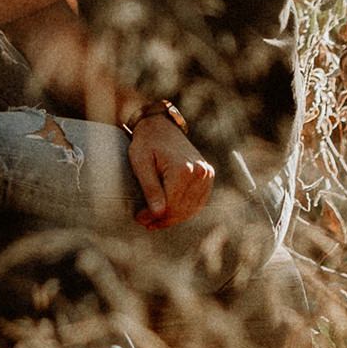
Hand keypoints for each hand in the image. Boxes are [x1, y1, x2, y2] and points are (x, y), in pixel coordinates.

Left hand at [127, 114, 213, 228]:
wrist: (160, 125)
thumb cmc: (146, 143)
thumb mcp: (141, 163)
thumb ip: (150, 188)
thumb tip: (158, 214)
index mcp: (183, 170)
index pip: (170, 206)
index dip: (153, 216)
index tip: (139, 218)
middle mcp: (199, 173)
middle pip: (180, 209)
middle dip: (162, 219)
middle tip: (144, 222)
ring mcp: (206, 174)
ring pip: (190, 208)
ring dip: (173, 218)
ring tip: (154, 220)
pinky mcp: (208, 175)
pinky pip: (198, 201)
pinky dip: (184, 210)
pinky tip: (169, 213)